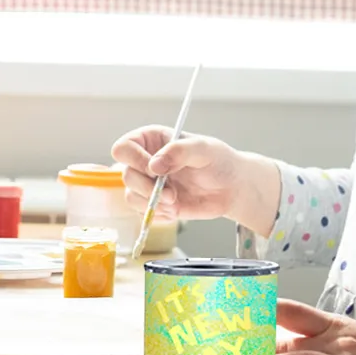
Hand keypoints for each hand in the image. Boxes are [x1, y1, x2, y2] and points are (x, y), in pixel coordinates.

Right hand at [110, 126, 270, 225]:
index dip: (135, 160)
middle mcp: (145, 161)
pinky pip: (143, 212)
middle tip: (172, 195)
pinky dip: (158, 215)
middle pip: (126, 175)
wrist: (231, 187)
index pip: (124, 147)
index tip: (156, 171)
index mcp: (151, 140)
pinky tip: (177, 209)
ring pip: (131, 196)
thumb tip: (154, 165)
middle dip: (148, 188)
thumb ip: (179, 151)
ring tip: (176, 203)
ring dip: (153, 204)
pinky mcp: (154, 203)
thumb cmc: (219, 161)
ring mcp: (148, 184)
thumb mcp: (204, 149)